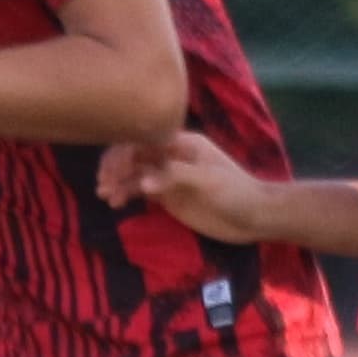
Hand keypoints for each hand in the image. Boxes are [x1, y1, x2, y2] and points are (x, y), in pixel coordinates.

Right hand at [97, 130, 268, 240]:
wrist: (254, 217)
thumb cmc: (236, 192)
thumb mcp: (208, 180)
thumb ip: (174, 177)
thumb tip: (141, 183)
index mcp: (182, 143)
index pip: (144, 139)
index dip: (124, 152)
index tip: (112, 171)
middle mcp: (171, 156)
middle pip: (135, 154)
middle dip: (116, 167)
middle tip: (103, 184)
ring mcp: (168, 176)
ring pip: (135, 173)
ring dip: (118, 182)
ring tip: (105, 196)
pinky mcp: (168, 196)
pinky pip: (141, 190)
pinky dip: (126, 194)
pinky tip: (115, 203)